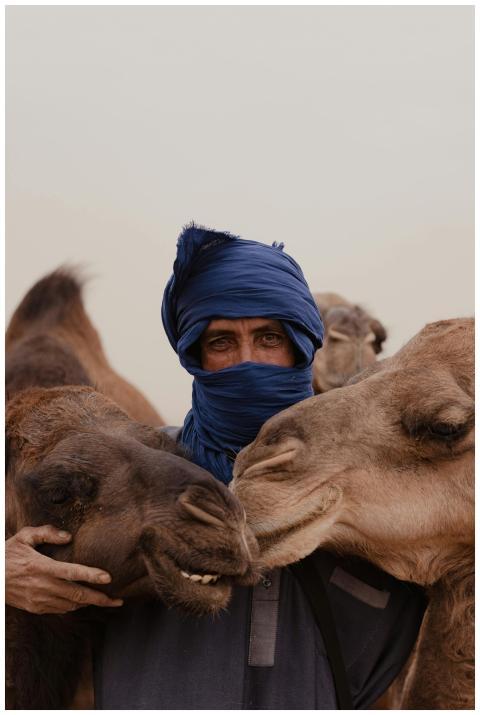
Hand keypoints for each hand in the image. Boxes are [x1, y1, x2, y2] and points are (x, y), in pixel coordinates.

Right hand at [6, 525, 123, 613]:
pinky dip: (74, 606)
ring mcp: (39, 600)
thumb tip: (68, 536)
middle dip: (100, 599)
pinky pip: (60, 609)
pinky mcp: (35, 608)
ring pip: (71, 605)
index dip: (91, 575)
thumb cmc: (7, 554)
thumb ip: (46, 533)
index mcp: (42, 567)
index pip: (72, 572)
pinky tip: (83, 602)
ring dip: (89, 604)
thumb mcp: (24, 537)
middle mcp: (43, 586)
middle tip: (118, 601)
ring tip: (106, 601)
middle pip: (78, 595)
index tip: (109, 578)